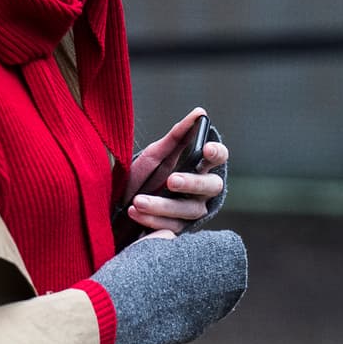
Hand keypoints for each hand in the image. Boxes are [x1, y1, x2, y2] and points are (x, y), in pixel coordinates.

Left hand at [122, 107, 228, 235]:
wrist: (123, 204)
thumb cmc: (146, 175)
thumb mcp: (157, 154)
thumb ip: (177, 135)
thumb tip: (199, 112)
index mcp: (201, 167)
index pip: (219, 158)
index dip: (216, 154)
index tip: (206, 149)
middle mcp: (202, 191)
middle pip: (210, 186)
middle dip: (191, 183)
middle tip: (171, 180)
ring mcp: (192, 212)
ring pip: (188, 210)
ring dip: (162, 205)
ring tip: (138, 201)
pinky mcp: (179, 230)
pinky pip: (171, 228)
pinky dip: (152, 220)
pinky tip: (135, 212)